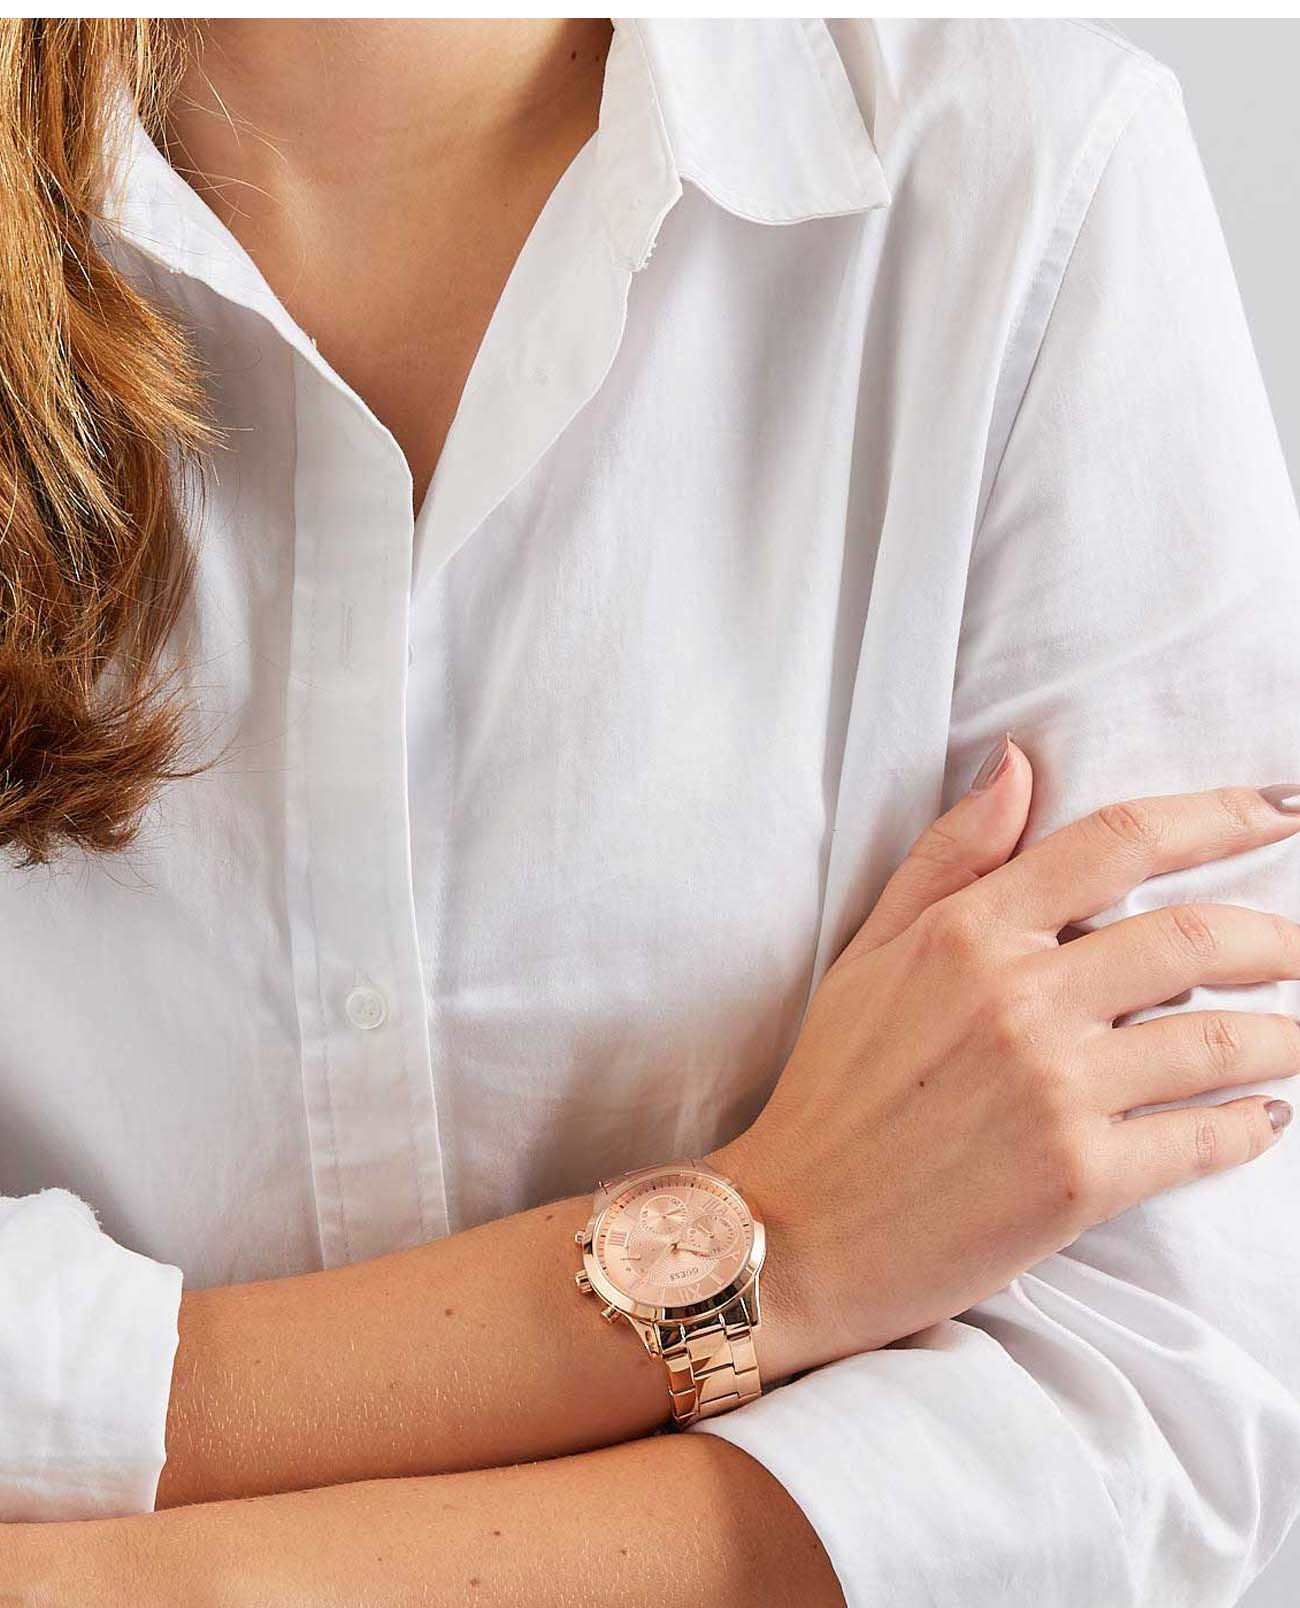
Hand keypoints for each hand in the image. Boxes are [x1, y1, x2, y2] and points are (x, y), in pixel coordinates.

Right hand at [713, 739, 1299, 1380]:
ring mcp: (1055, 1090)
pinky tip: (1264, 1118)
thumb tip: (1018, 763)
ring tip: (1299, 1037)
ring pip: (1219, 1039)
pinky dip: (1251, 1126)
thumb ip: (950, 856)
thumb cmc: (833, 1087)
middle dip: (1276, 938)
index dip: (1217, 816)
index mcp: (969, 932)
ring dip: (1284, 1035)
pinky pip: (1202, 1139)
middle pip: (1193, 938)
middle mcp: (1020, 998)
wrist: (796, 1233)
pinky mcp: (1080, 1179)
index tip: (1281, 811)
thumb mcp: (870, 951)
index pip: (1119, 843)